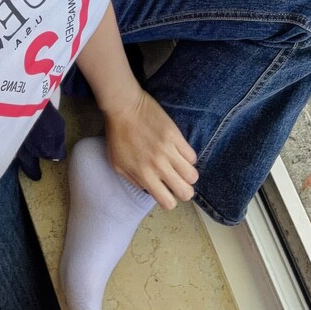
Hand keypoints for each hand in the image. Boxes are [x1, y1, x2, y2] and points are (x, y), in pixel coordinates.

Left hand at [103, 87, 198, 209]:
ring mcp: (169, 150)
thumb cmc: (118, 136)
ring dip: (188, 175)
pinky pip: (192, 155)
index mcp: (144, 175)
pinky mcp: (176, 136)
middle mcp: (159, 166)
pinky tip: (180, 153)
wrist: (124, 107)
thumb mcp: (117, 164)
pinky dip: (188, 158)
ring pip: (193, 175)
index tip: (166, 191)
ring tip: (180, 168)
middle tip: (177, 182)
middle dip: (184, 190)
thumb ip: (134, 181)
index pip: (168, 202)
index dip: (169, 200)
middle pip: (186, 192)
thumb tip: (149, 190)